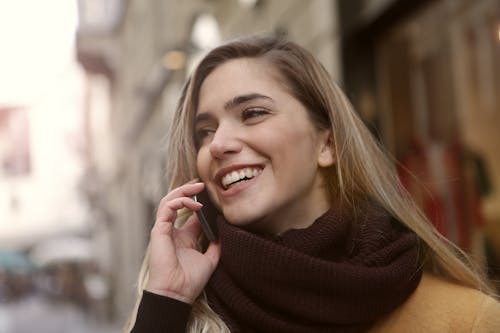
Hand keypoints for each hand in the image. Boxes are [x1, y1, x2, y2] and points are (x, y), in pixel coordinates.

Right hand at [145, 180, 220, 303]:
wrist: (177, 293)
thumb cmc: (190, 281)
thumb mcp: (210, 259)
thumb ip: (216, 245)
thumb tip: (224, 232)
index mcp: (184, 236)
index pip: (189, 212)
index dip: (199, 200)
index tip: (210, 192)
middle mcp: (173, 231)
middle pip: (177, 202)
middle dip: (189, 190)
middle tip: (201, 184)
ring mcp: (164, 229)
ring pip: (169, 200)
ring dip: (183, 191)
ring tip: (198, 187)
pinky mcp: (159, 230)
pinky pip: (167, 208)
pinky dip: (180, 201)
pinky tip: (195, 203)